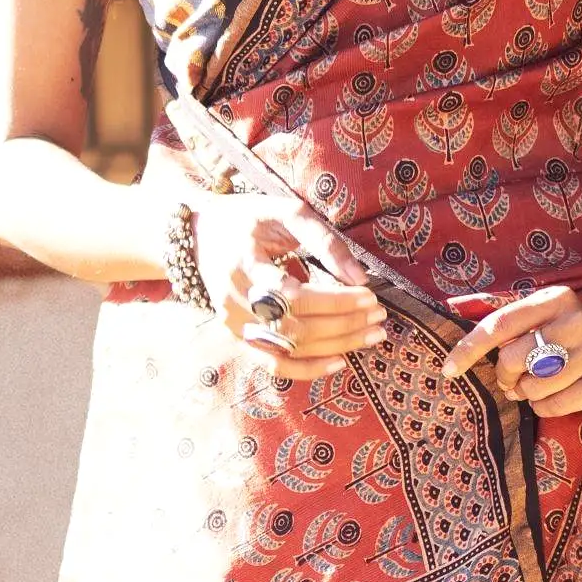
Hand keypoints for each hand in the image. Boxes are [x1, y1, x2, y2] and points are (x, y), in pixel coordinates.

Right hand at [191, 200, 390, 383]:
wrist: (201, 235)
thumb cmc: (249, 220)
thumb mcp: (286, 212)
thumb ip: (324, 240)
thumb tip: (361, 277)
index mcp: (243, 264)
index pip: (294, 295)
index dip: (336, 300)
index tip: (370, 294)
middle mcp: (233, 301)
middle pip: (295, 327)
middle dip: (344, 324)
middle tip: (380, 316)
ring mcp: (233, 325)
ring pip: (289, 349)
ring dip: (336, 346)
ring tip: (371, 335)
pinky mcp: (238, 338)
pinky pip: (273, 365)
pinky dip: (307, 369)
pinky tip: (339, 362)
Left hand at [441, 288, 581, 421]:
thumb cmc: (571, 347)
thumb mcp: (544, 326)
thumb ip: (508, 332)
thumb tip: (460, 356)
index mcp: (556, 299)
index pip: (500, 325)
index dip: (468, 348)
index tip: (447, 370)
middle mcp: (578, 319)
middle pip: (512, 360)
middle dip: (507, 378)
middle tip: (518, 381)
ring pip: (532, 387)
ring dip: (530, 395)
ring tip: (548, 387)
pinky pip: (552, 406)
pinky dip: (548, 409)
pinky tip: (565, 398)